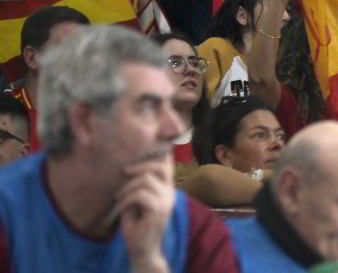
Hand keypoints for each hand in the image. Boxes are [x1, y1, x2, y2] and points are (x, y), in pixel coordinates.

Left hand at [115, 157, 174, 271]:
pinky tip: (121, 209)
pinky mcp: (159, 209)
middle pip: (159, 166)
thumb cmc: (136, 224)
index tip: (155, 136)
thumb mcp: (136, 200)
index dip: (161, 149)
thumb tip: (127, 165)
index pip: (167, 162)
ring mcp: (166, 200)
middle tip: (123, 172)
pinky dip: (125, 200)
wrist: (142, 249)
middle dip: (140, 166)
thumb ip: (138, 184)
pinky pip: (139, 194)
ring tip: (119, 198)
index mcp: (166, 187)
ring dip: (126, 189)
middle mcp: (170, 191)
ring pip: (145, 180)